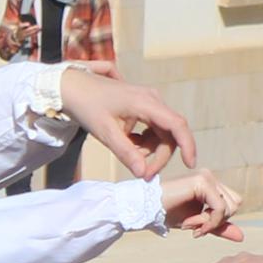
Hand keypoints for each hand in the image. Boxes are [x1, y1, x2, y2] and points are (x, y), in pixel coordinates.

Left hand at [60, 70, 198, 178]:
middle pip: (169, 135)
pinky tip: (128, 143)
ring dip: (150, 151)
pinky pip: (153, 131)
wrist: (73, 87)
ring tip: (127, 153)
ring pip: (161, 135)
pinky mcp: (144, 108)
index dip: (188, 145)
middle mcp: (152, 100)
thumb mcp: (105, 133)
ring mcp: (149, 103)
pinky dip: (144, 143)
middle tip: (142, 174)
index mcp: (146, 102)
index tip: (190, 164)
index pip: (176, 125)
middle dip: (159, 157)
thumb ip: (126, 153)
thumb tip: (143, 174)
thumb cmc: (87, 106)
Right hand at [158, 169, 244, 239]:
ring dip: (210, 222)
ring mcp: (206, 177)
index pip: (232, 204)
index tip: (199, 230)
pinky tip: (190, 225)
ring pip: (229, 207)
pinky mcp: (202, 181)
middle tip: (195, 228)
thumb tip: (242, 237)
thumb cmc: (166, 214)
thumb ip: (218, 227)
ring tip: (190, 224)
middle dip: (216, 222)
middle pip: (235, 205)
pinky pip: (219, 207)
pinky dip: (209, 222)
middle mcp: (209, 177)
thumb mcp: (198, 224)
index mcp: (210, 184)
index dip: (219, 221)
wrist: (144, 208)